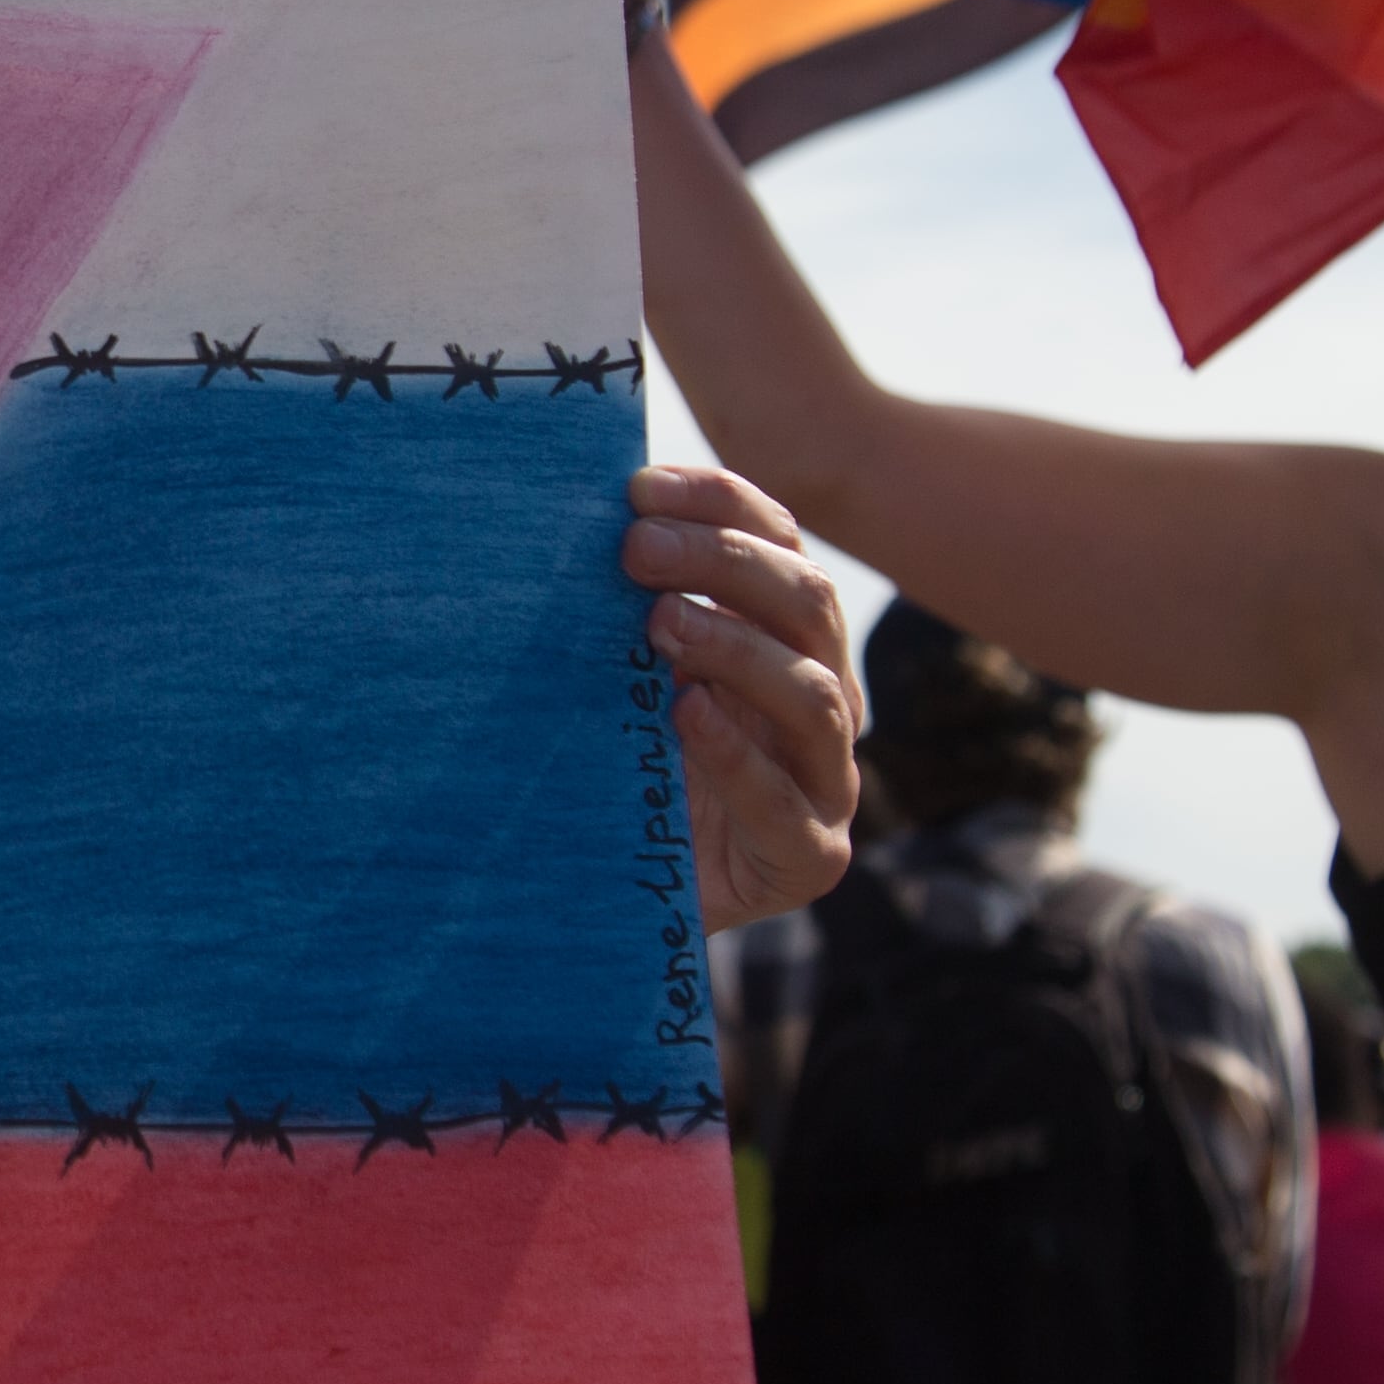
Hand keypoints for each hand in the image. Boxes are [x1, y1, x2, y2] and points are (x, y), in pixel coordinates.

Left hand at [621, 465, 858, 932]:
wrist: (611, 898)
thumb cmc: (612, 765)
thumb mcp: (614, 675)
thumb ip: (615, 607)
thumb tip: (557, 509)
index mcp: (783, 634)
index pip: (778, 541)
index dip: (719, 502)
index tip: (639, 485)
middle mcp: (820, 695)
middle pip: (805, 602)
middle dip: (722, 562)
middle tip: (635, 547)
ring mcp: (825, 779)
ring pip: (814, 694)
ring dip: (735, 647)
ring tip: (660, 624)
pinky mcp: (808, 856)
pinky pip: (788, 803)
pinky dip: (737, 755)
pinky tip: (687, 714)